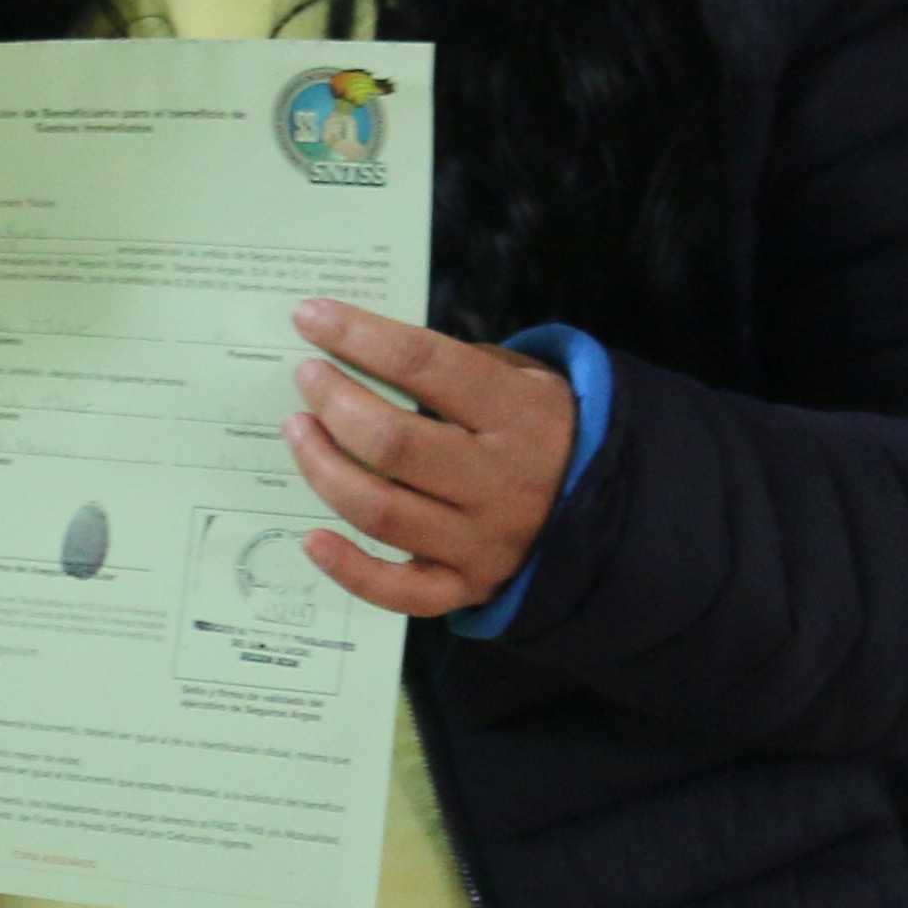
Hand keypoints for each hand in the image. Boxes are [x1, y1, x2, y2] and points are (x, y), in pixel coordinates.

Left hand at [283, 299, 577, 618]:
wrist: (611, 509)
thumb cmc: (540, 429)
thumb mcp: (521, 379)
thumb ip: (452, 365)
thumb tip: (353, 348)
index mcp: (521, 416)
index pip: (425, 366)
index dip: (358, 336)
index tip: (309, 316)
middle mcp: (503, 483)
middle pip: (392, 444)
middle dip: (334, 403)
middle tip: (306, 377)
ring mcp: (485, 543)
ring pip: (381, 512)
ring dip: (322, 468)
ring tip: (297, 430)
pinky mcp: (469, 588)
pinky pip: (399, 592)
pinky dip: (348, 568)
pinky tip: (310, 537)